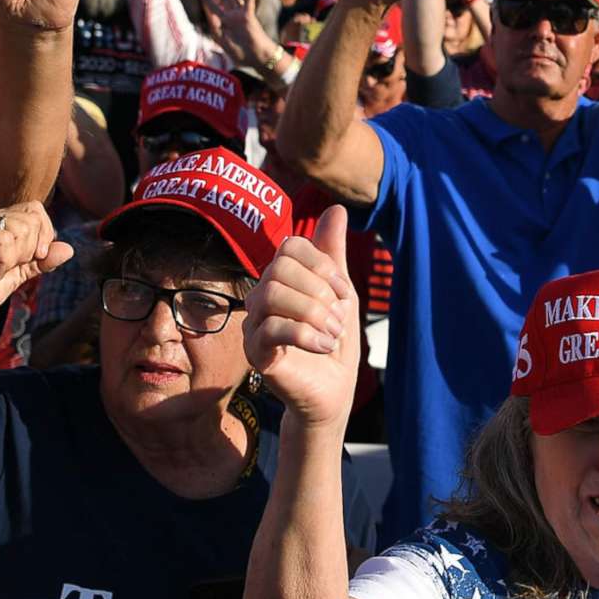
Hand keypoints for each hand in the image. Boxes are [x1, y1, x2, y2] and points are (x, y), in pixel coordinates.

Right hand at [0, 202, 70, 346]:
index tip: (30, 259)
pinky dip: (5, 261)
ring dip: (16, 258)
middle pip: (32, 218)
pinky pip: (5, 238)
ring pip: (21, 227)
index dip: (42, 235)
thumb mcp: (21, 272)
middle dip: (28, 250)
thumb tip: (70, 249)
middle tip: (6, 267)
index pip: (35, 210)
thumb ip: (42, 259)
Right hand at [243, 205, 362, 425]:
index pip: (290, 247)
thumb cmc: (333, 341)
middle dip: (320, 292)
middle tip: (338, 318)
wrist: (333, 391)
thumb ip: (333, 253)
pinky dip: (306, 334)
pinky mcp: (255, 353)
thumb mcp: (342, 293)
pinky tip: (324, 346)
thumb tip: (337, 208)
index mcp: (281, 279)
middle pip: (280, 269)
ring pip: (273, 295)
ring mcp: (254, 325)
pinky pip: (272, 328)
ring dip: (314, 314)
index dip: (323, 265)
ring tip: (332, 334)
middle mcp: (261, 297)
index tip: (344, 292)